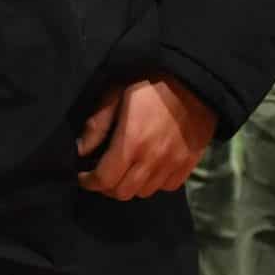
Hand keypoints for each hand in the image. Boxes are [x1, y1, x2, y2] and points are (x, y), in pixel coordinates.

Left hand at [78, 75, 214, 199]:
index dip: (88, 182)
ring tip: (125, 171)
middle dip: (106, 187)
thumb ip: (97, 125)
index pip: (104, 179)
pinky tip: (149, 169)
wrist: (194, 81)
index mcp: (131, 142)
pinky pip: (167, 187)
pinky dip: (154, 183)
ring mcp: (173, 165)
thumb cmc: (149, 83)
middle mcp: (152, 160)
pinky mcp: (189, 165)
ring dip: (130, 186)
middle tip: (102, 173)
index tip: (82, 176)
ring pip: (144, 192)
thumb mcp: (115, 94)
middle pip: (123, 192)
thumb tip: (80, 149)